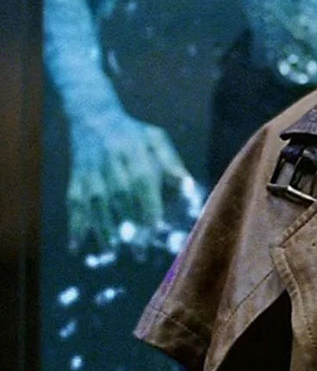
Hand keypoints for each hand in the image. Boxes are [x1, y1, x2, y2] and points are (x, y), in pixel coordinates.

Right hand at [67, 107, 199, 252]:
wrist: (94, 117)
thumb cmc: (133, 133)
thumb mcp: (156, 139)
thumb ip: (171, 162)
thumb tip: (188, 186)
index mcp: (136, 156)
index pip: (143, 186)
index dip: (148, 208)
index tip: (155, 230)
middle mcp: (112, 167)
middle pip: (121, 201)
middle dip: (129, 227)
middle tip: (138, 253)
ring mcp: (91, 175)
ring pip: (96, 207)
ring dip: (103, 232)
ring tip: (112, 254)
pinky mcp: (76, 181)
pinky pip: (74, 207)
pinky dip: (74, 227)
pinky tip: (77, 247)